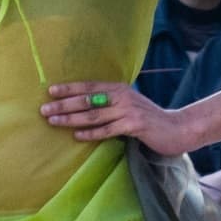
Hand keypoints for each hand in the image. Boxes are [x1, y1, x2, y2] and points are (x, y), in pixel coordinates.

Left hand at [42, 82, 195, 155]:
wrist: (177, 128)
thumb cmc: (149, 119)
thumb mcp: (129, 105)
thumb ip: (111, 103)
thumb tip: (84, 106)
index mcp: (119, 88)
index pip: (90, 85)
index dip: (70, 88)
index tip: (50, 90)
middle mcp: (123, 95)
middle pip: (87, 99)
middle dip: (64, 104)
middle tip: (44, 109)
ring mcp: (129, 110)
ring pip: (94, 115)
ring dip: (71, 118)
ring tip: (53, 121)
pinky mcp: (135, 125)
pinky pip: (108, 130)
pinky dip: (91, 133)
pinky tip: (77, 135)